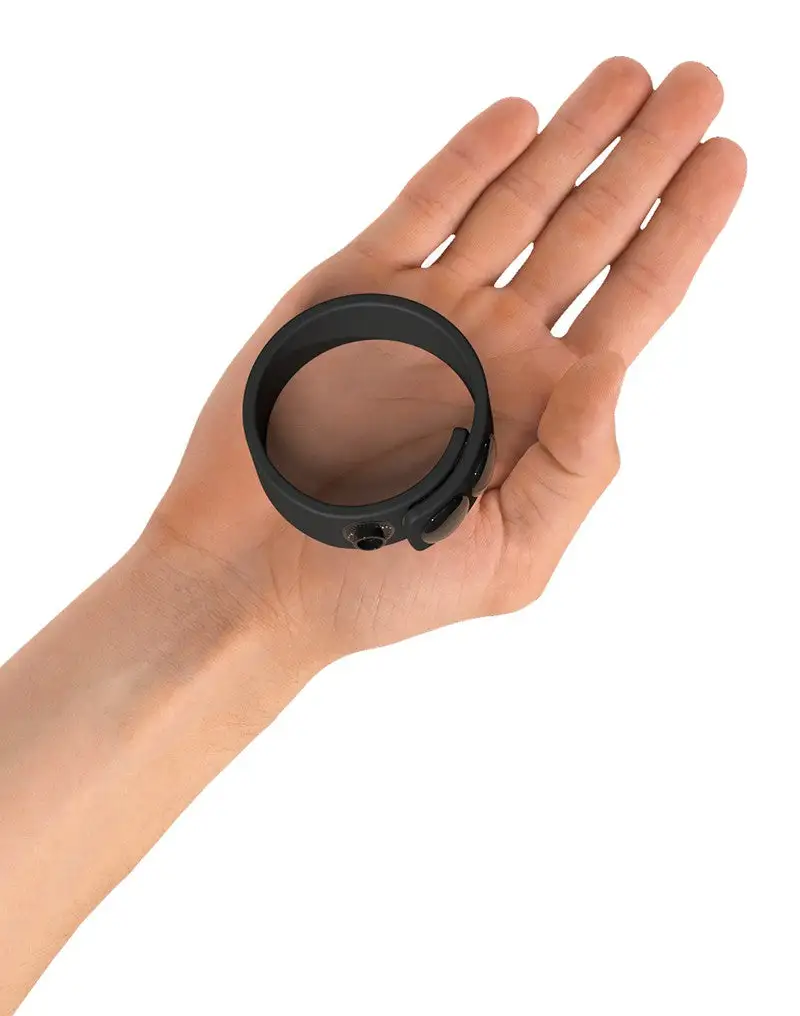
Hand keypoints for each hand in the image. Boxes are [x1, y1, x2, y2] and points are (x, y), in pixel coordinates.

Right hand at [147, 59, 744, 668]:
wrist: (256, 575)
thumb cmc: (382, 587)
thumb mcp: (512, 557)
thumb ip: (575, 467)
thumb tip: (613, 368)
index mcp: (542, 407)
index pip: (634, 301)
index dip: (683, 229)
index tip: (728, 159)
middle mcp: (493, 347)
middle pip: (588, 234)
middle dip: (644, 159)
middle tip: (697, 87)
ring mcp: (426, 311)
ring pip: (514, 205)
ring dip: (571, 139)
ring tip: (626, 77)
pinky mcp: (354, 291)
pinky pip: (422, 210)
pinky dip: (468, 162)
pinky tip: (518, 117)